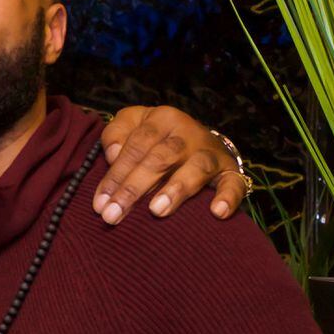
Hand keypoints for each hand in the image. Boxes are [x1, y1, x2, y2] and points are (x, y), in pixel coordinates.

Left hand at [96, 105, 249, 223]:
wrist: (198, 137)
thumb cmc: (155, 137)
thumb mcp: (132, 125)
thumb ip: (116, 134)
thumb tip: (112, 153)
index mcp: (163, 118)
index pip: (136, 146)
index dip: (116, 174)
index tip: (100, 204)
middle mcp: (188, 132)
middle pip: (161, 158)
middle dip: (134, 188)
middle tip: (114, 215)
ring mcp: (210, 152)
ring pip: (196, 168)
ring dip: (176, 189)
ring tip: (157, 210)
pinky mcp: (230, 171)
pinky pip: (233, 183)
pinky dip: (228, 197)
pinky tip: (216, 213)